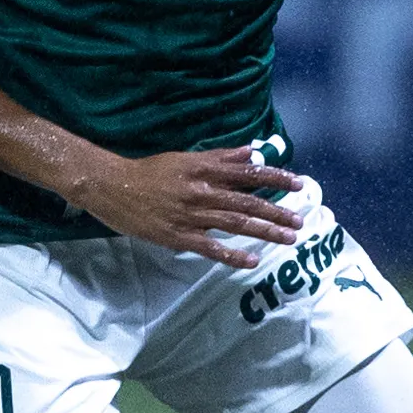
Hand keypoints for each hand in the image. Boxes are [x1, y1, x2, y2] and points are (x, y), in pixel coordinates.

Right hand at [63, 146, 305, 267]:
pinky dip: (232, 254)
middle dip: (277, 211)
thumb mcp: (186, 158)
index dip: (275, 178)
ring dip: (264, 232)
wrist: (112, 186)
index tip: (298, 184)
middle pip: (247, 201)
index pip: (248, 173)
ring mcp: (191, 214)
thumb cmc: (149, 172)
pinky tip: (251, 261)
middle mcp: (202, 190)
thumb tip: (252, 151)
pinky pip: (210, 247)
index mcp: (204, 169)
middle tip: (300, 220)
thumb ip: (220, 157)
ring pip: (235, 223)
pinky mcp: (178, 236)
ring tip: (288, 238)